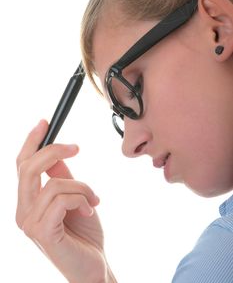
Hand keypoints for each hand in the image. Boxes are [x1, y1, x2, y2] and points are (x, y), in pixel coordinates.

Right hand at [16, 120, 108, 282]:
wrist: (94, 265)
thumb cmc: (84, 233)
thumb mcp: (74, 197)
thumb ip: (62, 178)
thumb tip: (58, 155)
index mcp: (28, 201)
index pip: (21, 166)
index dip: (31, 141)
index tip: (45, 123)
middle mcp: (23, 211)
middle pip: (28, 168)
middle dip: (54, 151)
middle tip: (77, 148)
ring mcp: (30, 224)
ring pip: (54, 183)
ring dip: (82, 187)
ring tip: (94, 200)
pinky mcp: (42, 232)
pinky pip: (62, 199)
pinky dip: (82, 198)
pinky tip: (90, 211)